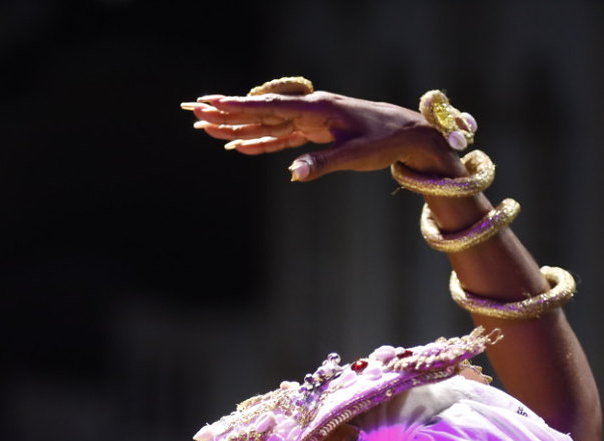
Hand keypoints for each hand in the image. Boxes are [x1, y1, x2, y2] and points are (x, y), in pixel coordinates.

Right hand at [183, 89, 457, 181]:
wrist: (409, 134)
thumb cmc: (386, 141)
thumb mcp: (356, 155)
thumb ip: (323, 164)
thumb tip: (293, 174)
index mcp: (316, 109)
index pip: (269, 109)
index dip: (238, 108)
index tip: (211, 104)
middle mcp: (310, 110)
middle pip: (260, 113)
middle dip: (227, 114)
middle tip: (194, 112)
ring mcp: (311, 120)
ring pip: (267, 125)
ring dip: (238, 128)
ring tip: (206, 128)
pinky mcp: (316, 132)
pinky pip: (282, 137)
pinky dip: (260, 142)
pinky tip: (240, 147)